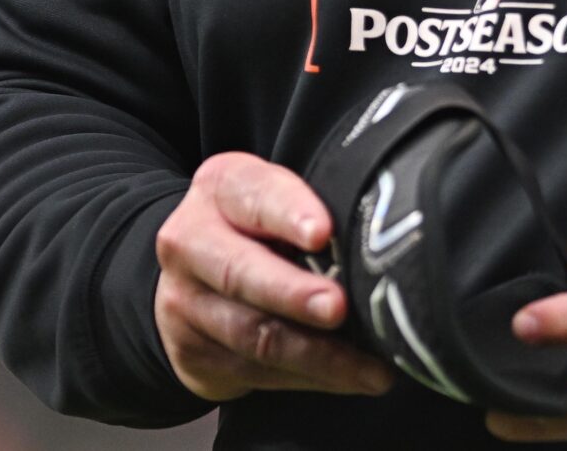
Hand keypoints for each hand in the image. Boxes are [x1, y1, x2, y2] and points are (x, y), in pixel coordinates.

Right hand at [153, 151, 396, 403]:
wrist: (192, 274)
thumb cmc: (257, 227)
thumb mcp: (274, 198)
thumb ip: (312, 208)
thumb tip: (382, 241)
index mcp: (219, 187)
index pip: (254, 194)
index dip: (289, 213)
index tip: (323, 233)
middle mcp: (190, 241)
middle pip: (240, 272)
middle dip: (294, 294)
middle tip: (338, 308)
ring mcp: (184, 302)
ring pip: (252, 335)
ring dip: (318, 356)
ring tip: (369, 368)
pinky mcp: (192, 353)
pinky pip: (257, 372)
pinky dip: (310, 379)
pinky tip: (348, 379)